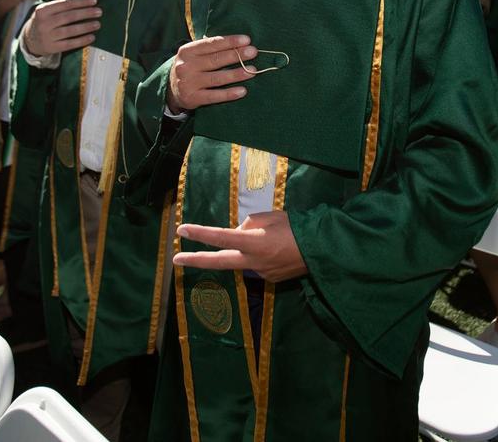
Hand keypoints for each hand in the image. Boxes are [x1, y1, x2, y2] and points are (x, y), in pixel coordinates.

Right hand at [22, 0, 100, 57]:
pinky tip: (91, 37)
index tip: (94, 1)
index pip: (65, 4)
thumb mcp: (46, 11)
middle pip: (69, 17)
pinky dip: (82, 40)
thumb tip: (85, 3)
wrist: (29, 40)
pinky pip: (70, 44)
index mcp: (43, 10)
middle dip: (86, 13)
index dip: (81, 2)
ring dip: (86, 27)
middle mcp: (44, 23)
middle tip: (99, 12)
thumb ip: (60, 7)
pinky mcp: (51, 48)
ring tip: (97, 24)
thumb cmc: (44, 22)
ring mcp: (47, 36)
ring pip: (70, 30)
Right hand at [167, 35, 257, 112]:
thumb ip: (210, 49)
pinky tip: (242, 91)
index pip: (211, 44)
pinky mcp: (192, 98)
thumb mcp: (193, 55)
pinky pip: (214, 96)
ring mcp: (188, 83)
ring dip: (236, 74)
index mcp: (187, 51)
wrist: (170, 90)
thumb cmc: (190, 67)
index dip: (230, 41)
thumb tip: (239, 44)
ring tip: (252, 70)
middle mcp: (186, 66)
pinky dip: (229, 94)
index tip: (246, 40)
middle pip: (216, 60)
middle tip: (253, 52)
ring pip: (217, 78)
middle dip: (236, 55)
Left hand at [172, 211, 306, 281]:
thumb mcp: (270, 217)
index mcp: (253, 243)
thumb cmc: (297, 228)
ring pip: (243, 260)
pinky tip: (279, 251)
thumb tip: (236, 234)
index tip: (181, 230)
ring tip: (274, 239)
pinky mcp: (270, 280)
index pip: (220, 237)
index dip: (199, 233)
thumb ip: (248, 225)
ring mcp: (261, 274)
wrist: (322, 251)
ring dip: (247, 250)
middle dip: (195, 259)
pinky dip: (262, 256)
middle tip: (175, 258)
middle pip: (218, 262)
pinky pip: (258, 264)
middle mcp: (253, 261)